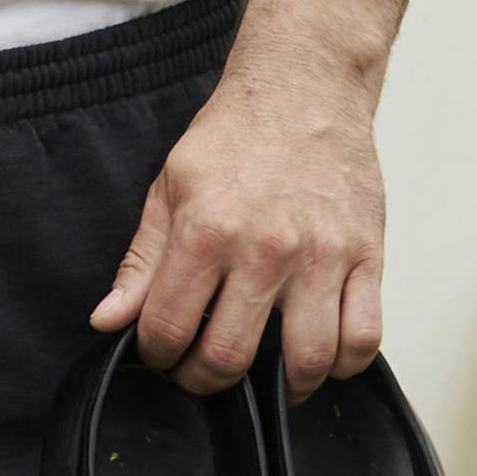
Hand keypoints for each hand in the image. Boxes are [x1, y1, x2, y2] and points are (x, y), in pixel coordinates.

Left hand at [93, 54, 386, 394]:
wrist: (305, 88)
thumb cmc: (235, 136)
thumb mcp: (169, 188)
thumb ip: (141, 261)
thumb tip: (108, 321)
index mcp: (206, 229)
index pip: (168, 328)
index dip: (157, 356)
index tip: (162, 354)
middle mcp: (266, 248)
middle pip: (230, 357)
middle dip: (205, 380)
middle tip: (203, 372)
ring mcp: (323, 255)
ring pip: (305, 360)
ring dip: (279, 387)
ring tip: (266, 378)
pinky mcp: (368, 255)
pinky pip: (364, 338)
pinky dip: (343, 364)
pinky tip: (321, 357)